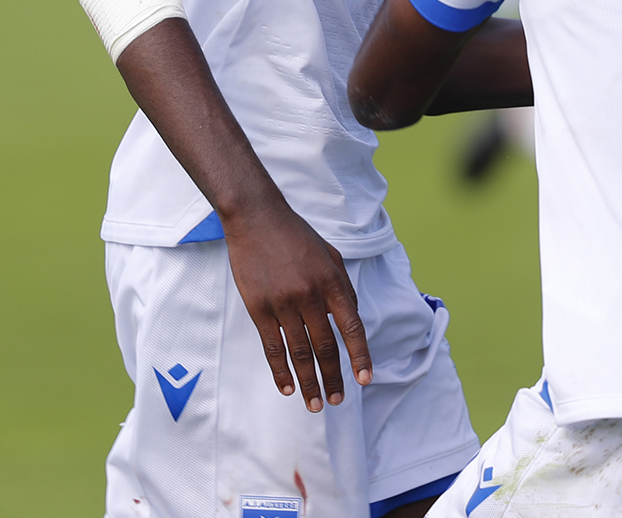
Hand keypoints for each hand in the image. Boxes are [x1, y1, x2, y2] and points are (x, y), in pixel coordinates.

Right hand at [223, 202, 372, 411]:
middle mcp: (311, 295)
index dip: (360, 356)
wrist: (256, 218)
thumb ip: (343, 287)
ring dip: (309, 382)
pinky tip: (287, 387)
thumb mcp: (330, 255)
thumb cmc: (295, 236)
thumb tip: (351, 319)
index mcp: (332, 282)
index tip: (365, 380)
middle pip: (325, 347)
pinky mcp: (259, 308)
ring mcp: (283, 303)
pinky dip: (281, 370)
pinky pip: (272, 347)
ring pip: (300, 352)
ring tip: (315, 404)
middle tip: (336, 400)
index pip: (352, 327)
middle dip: (333, 377)